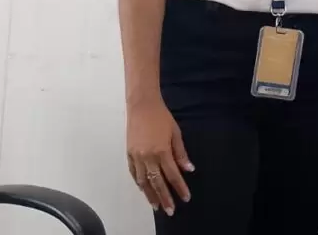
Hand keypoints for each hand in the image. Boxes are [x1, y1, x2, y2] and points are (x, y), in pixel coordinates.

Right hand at [125, 99, 193, 215]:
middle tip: (170, 210)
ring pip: (143, 181)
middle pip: (157, 182)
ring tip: (156, 206)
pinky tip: (144, 189)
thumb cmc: (162, 117)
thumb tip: (188, 169)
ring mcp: (136, 156)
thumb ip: (181, 153)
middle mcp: (148, 157)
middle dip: (164, 198)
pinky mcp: (129, 154)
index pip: (173, 175)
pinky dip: (139, 183)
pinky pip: (134, 173)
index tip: (185, 197)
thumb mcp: (176, 133)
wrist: (142, 106)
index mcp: (162, 151)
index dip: (180, 188)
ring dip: (150, 195)